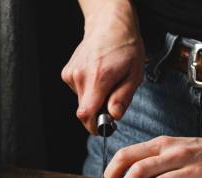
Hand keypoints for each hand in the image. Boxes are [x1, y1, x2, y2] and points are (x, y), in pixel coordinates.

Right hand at [62, 0, 144, 132]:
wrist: (109, 25)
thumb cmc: (126, 49)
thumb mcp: (134, 75)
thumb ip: (123, 98)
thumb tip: (114, 116)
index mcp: (98, 78)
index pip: (86, 114)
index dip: (94, 127)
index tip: (104, 129)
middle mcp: (80, 76)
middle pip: (84, 111)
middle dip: (98, 113)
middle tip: (113, 102)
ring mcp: (71, 74)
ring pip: (82, 101)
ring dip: (94, 100)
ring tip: (107, 83)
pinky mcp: (67, 73)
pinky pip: (78, 92)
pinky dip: (88, 90)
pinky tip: (97, 77)